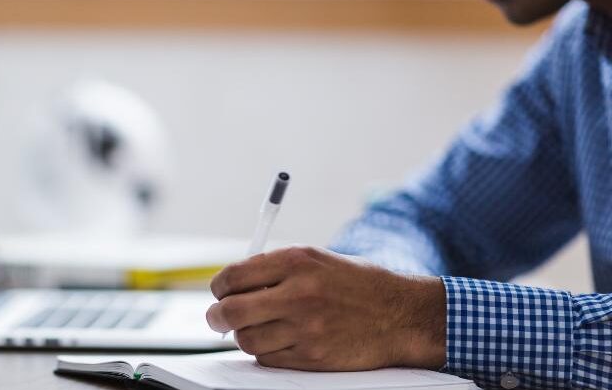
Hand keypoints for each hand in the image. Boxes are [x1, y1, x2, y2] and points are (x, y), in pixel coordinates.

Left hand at [206, 246, 445, 370]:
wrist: (401, 315)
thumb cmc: (356, 284)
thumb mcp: (317, 259)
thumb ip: (274, 268)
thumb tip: (231, 285)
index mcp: (297, 261)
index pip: (233, 276)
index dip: (219, 287)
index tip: (220, 292)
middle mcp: (299, 293)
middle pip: (231, 311)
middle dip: (217, 316)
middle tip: (218, 317)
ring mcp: (305, 328)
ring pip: (246, 339)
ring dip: (244, 335)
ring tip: (257, 328)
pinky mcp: (312, 357)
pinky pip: (268, 359)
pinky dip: (265, 352)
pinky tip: (279, 340)